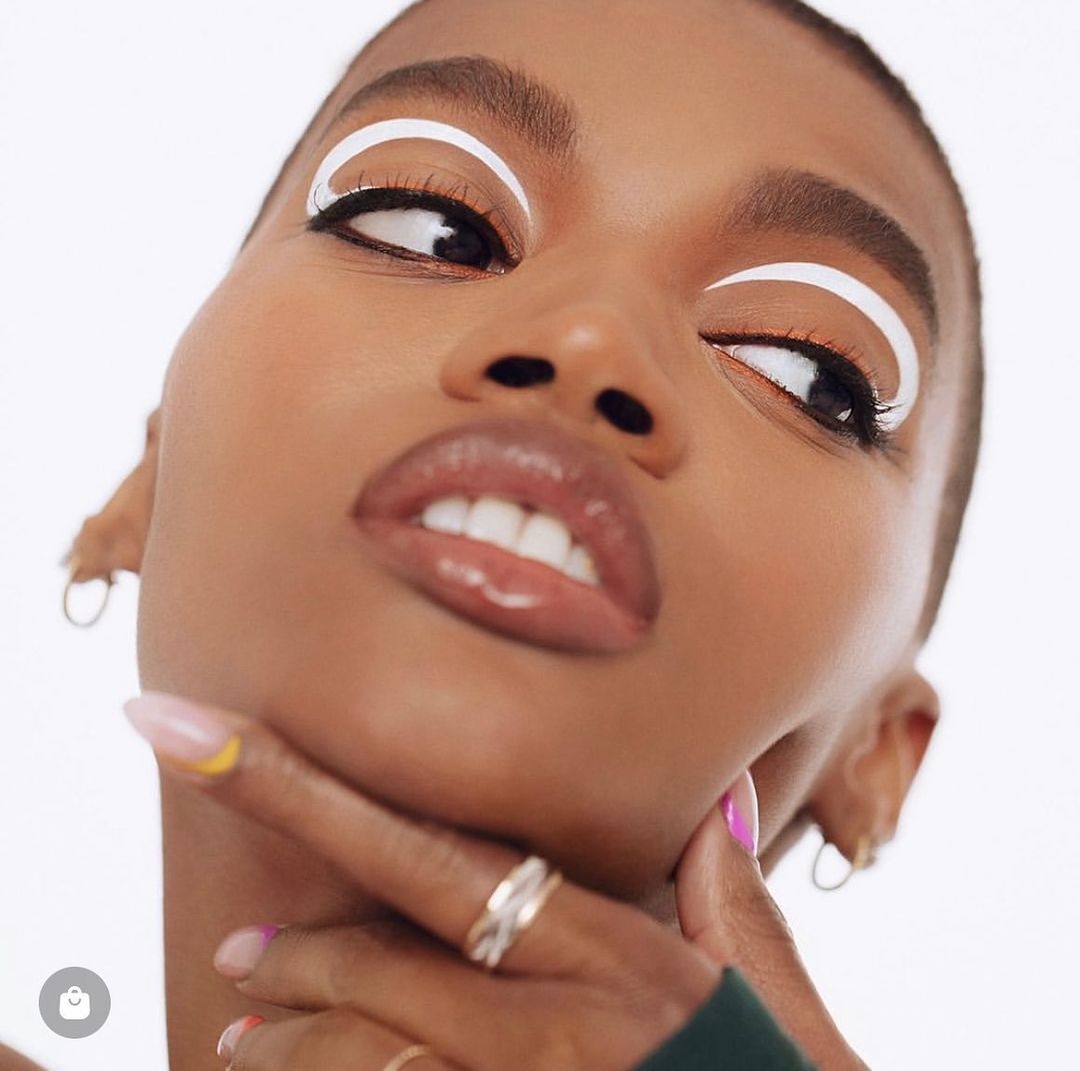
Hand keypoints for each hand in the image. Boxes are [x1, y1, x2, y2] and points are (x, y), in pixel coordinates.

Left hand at [124, 692, 867, 1069]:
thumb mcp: (766, 996)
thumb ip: (737, 897)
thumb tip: (726, 797)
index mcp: (607, 947)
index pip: (423, 853)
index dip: (296, 788)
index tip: (194, 737)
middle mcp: (555, 1014)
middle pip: (379, 961)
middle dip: (288, 955)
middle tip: (232, 960)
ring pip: (372, 1053)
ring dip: (297, 1043)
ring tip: (239, 1038)